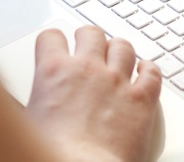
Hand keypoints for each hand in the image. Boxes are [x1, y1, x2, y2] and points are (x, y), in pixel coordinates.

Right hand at [26, 26, 162, 161]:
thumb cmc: (54, 153)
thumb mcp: (31, 120)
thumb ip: (36, 101)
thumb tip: (32, 104)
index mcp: (54, 72)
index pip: (51, 38)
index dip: (53, 41)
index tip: (56, 46)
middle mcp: (87, 69)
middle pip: (91, 33)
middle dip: (89, 38)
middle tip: (88, 46)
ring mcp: (116, 82)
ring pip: (123, 46)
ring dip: (119, 50)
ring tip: (117, 56)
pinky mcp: (142, 99)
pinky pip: (152, 73)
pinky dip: (149, 70)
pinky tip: (145, 73)